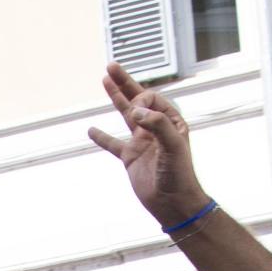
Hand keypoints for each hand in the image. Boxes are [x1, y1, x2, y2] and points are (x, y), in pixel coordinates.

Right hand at [89, 64, 209, 227]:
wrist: (173, 203)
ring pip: (125, 115)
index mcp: (170, 121)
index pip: (152, 99)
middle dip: (125, 82)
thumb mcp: (173, 145)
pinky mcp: (130, 158)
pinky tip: (91, 129)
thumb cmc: (180, 174)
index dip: (141, 100)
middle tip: (111, 67)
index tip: (135, 113)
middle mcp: (155, 128)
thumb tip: (134, 110)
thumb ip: (156, 124)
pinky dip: (102, 137)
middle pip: (138, 99)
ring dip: (115, 98)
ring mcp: (142, 142)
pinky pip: (113, 144)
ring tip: (105, 81)